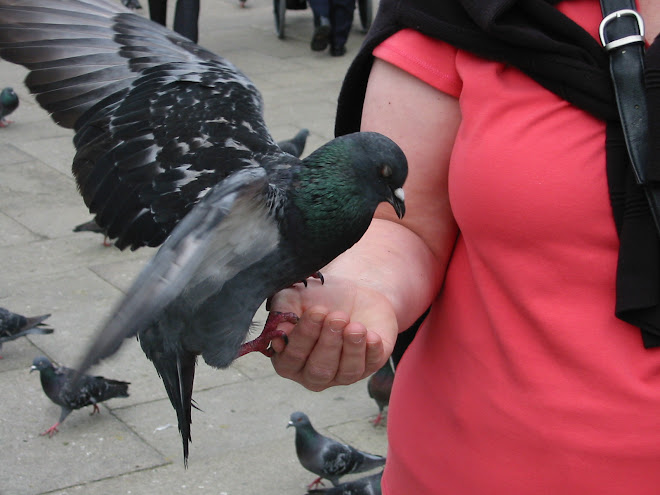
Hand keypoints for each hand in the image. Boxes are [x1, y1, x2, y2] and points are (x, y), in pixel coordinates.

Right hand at [269, 275, 397, 390]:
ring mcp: (342, 373)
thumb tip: (280, 337)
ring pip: (347, 372)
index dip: (304, 336)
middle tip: (337, 316)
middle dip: (329, 344)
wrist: (352, 288)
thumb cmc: (317, 296)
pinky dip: (371, 350)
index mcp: (289, 360)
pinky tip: (371, 334)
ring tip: (355, 325)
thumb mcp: (293, 297)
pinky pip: (371, 364)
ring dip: (351, 347)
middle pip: (319, 371)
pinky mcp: (369, 365)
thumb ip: (281, 313)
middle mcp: (314, 373)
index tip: (317, 311)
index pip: (292, 359)